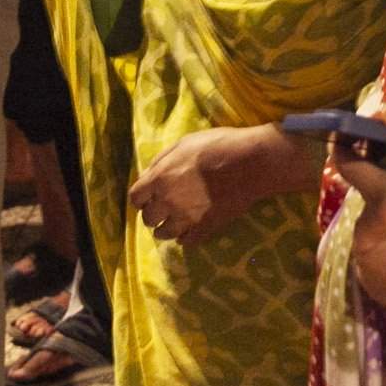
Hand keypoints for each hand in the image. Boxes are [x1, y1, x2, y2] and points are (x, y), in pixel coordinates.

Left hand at [128, 125, 306, 246]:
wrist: (250, 162)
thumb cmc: (218, 145)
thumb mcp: (184, 142)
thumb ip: (161, 160)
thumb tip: (147, 174)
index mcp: (160, 178)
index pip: (135, 198)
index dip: (142, 197)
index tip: (149, 195)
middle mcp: (168, 202)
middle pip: (148, 218)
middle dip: (153, 213)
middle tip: (164, 207)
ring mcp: (186, 218)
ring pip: (164, 234)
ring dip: (166, 228)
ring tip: (175, 221)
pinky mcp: (205, 228)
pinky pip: (186, 242)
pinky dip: (185, 237)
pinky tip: (190, 229)